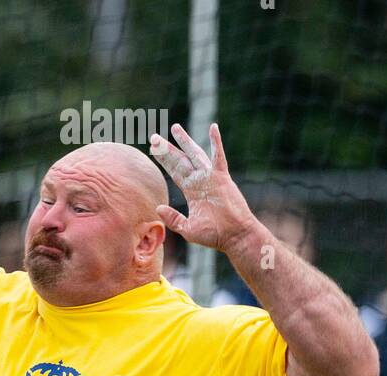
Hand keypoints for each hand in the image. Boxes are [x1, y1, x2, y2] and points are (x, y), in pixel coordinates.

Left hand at [148, 123, 257, 254]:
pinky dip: (216, 142)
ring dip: (184, 141)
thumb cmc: (214, 235)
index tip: (153, 150)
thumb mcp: (187, 228)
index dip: (164, 161)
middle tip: (154, 137)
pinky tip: (213, 127)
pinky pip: (218, 157)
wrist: (234, 236)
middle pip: (180, 161)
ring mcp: (211, 178)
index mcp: (192, 191)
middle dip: (167, 149)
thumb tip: (158, 207)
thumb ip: (173, 218)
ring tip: (174, 128)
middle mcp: (200, 181)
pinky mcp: (222, 178)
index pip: (175, 172)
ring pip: (195, 155)